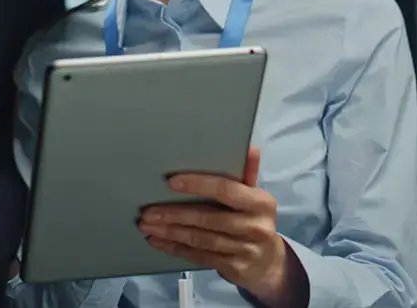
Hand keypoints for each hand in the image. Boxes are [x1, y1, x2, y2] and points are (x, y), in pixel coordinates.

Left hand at [137, 148, 288, 301]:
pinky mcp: (234, 268)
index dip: (198, 185)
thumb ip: (247, 173)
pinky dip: (176, 249)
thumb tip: (250, 148)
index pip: (226, 190)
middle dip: (174, 214)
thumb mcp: (254, 196)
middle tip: (148, 211)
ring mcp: (245, 250)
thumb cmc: (254, 220)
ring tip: (147, 225)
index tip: (171, 182)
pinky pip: (200, 256)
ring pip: (201, 239)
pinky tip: (159, 241)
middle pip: (208, 218)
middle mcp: (255, 227)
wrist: (269, 263)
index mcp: (260, 203)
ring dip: (170, 232)